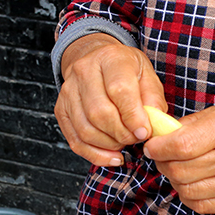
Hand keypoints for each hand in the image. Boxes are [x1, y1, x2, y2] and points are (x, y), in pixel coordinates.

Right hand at [55, 33, 166, 165]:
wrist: (97, 59)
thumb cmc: (125, 69)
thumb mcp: (147, 75)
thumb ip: (153, 100)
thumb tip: (154, 126)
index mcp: (110, 58)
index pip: (119, 90)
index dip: (133, 116)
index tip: (144, 132)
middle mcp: (84, 71)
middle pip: (100, 113)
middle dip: (122, 134)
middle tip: (135, 138)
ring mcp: (69, 91)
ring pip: (86, 130)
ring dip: (109, 145)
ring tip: (124, 142)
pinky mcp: (61, 109)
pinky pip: (75, 140)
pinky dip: (96, 155)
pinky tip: (112, 156)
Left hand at [143, 96, 214, 213]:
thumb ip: (194, 123)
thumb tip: (162, 133)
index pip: (181, 145)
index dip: (158, 147)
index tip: (152, 144)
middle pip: (180, 170)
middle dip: (162, 162)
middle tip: (162, 153)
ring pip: (186, 190)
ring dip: (174, 179)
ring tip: (178, 166)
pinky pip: (201, 205)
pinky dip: (189, 194)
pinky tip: (193, 180)